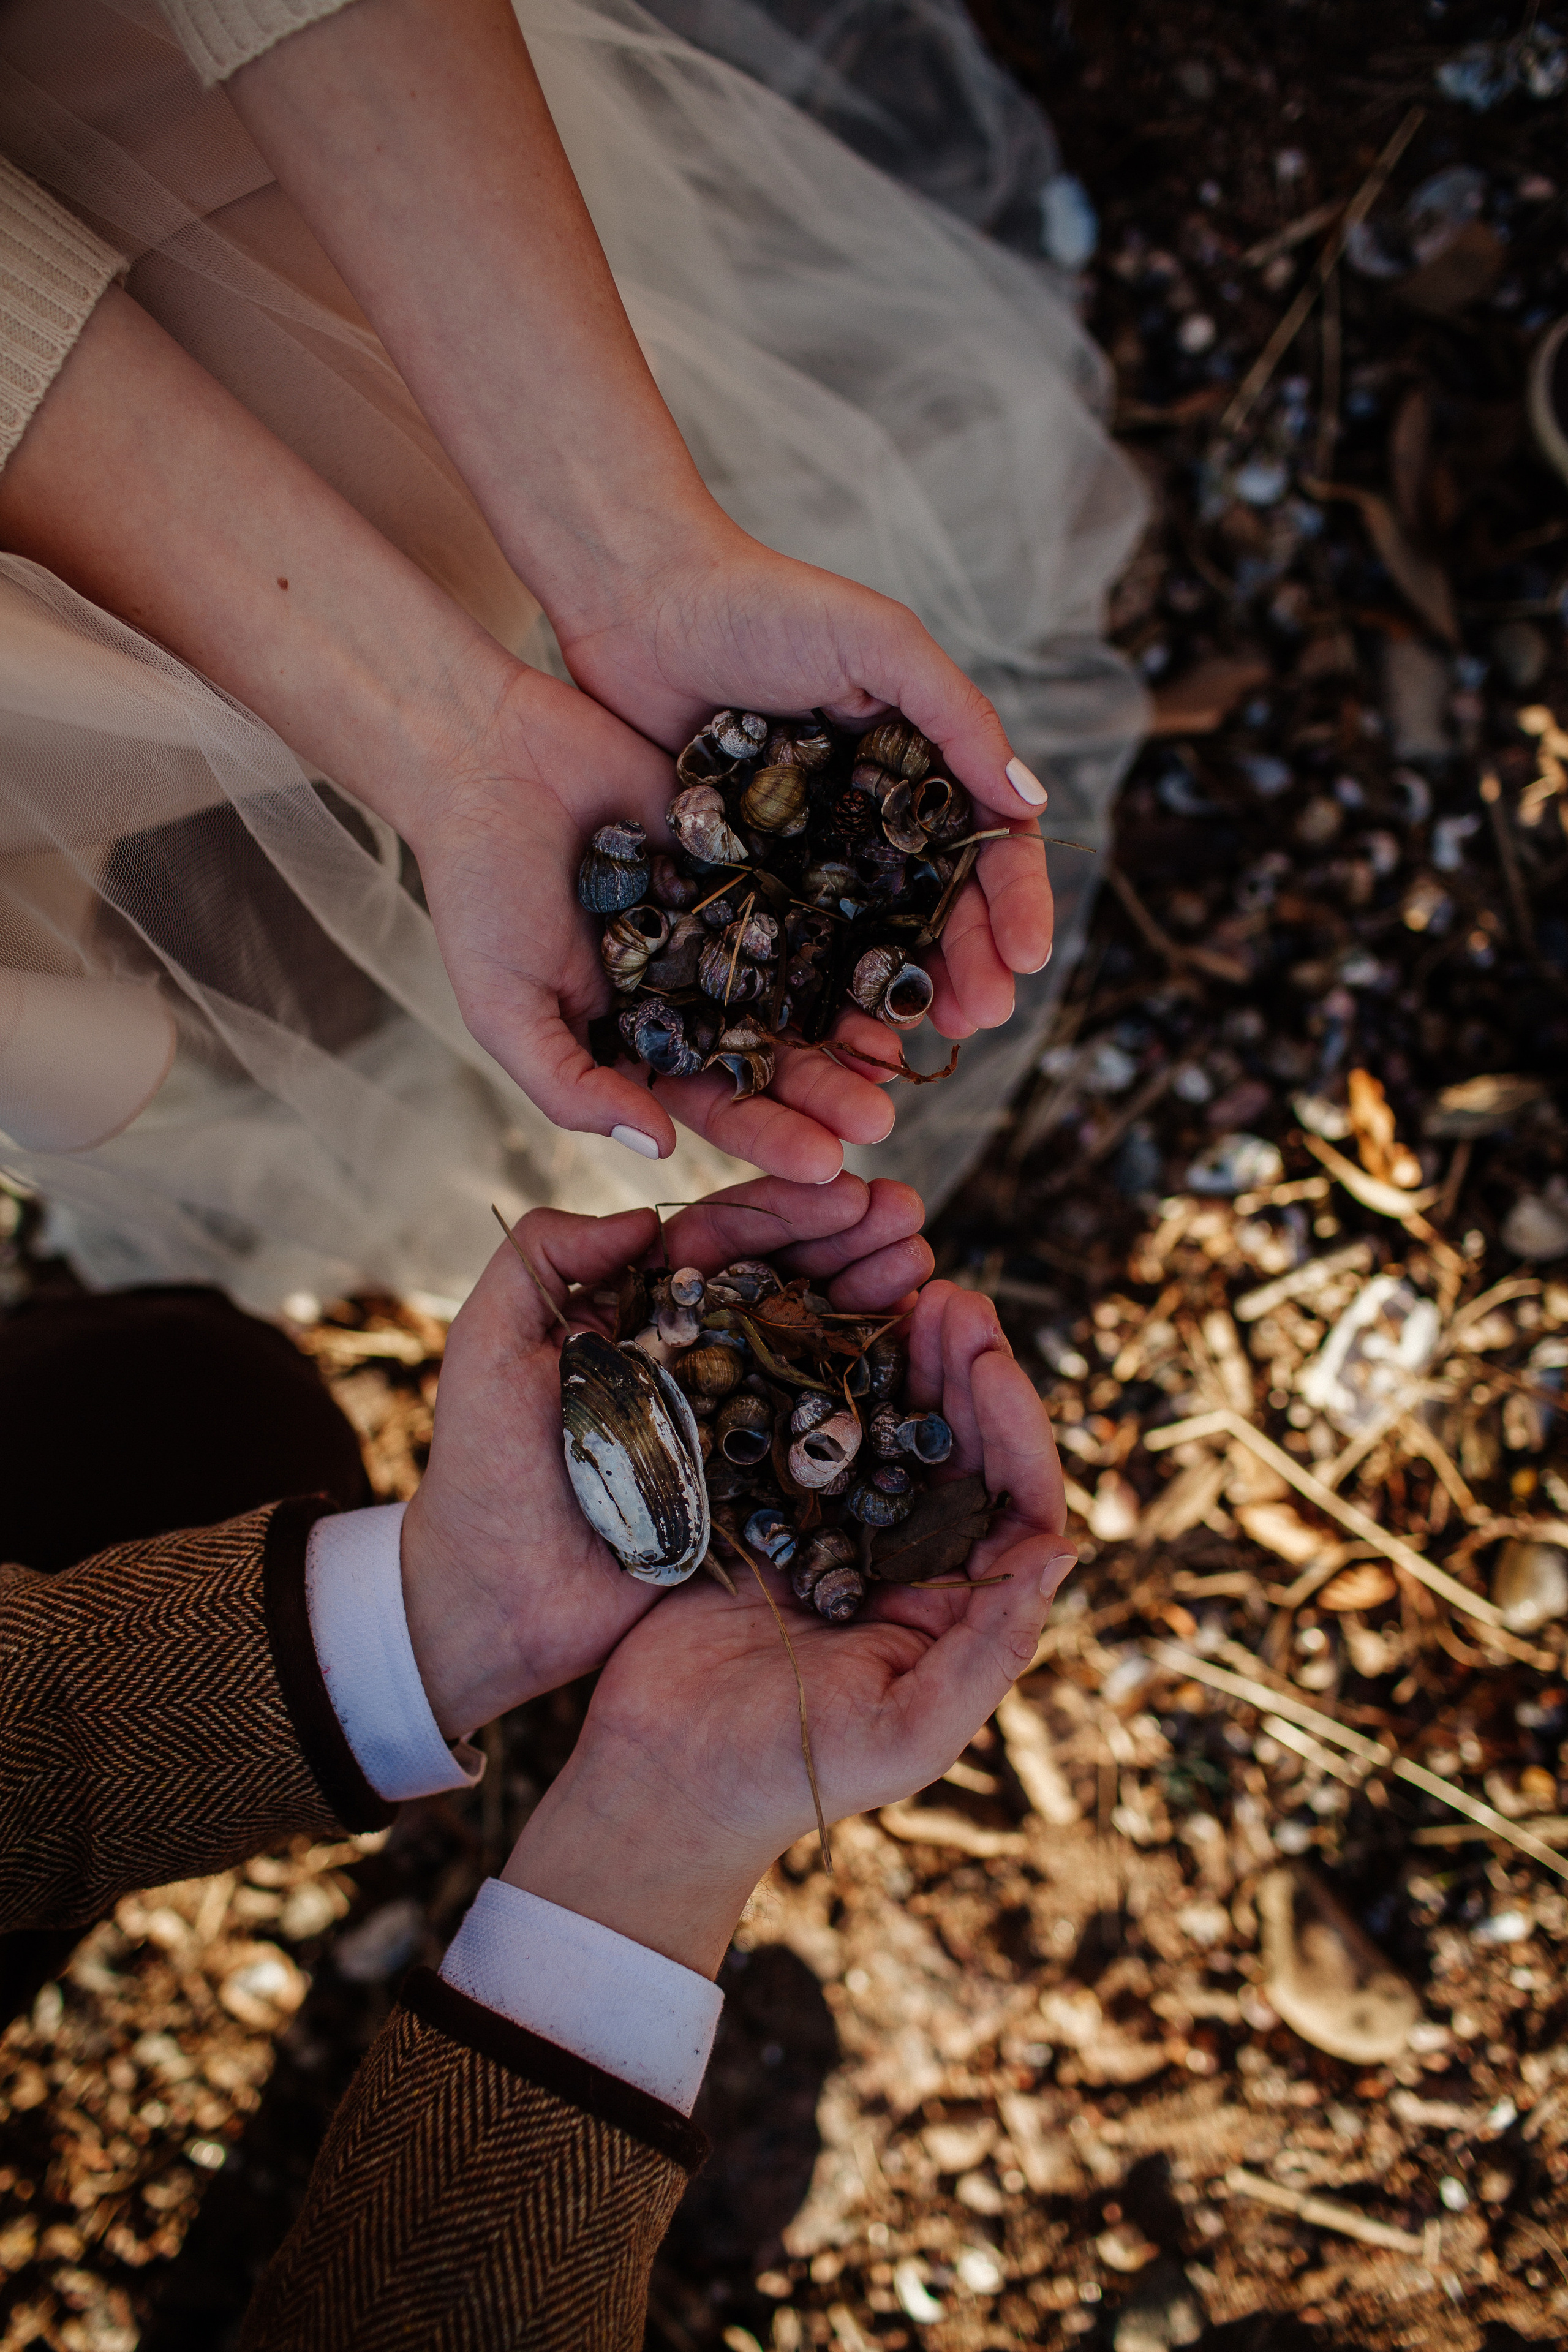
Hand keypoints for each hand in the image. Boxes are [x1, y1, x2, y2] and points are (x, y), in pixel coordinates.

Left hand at [398, 1174, 933, 1736]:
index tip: (848, 1190)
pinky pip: (822, 1428)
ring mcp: (731, 1418)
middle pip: (787, 1282)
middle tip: (910, 1222)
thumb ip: (542, 1259)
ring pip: (816, 1344)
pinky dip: (872, 1388)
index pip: (724, 1241)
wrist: (496, 1603)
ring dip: (873, 1301)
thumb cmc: (482, 1474)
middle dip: (851, 1245)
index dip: (788, 1211)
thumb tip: (644, 1216)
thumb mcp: (487, 1347)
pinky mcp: (756, 1484)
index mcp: (638, 1312)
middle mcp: (695, 1355)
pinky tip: (918, 1355)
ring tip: (925, 1272)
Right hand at [406, 666, 912, 1183]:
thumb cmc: (478, 890)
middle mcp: (691, 991)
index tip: (825, 1165)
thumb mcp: (505, 1007)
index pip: (713, 1103)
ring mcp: (725, 925)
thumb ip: (571, 1085)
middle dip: (826, 1091)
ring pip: (802, 984)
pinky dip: (852, 931)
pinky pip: (810, 900)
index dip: (767, 1136)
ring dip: (849, 1022)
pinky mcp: (750, 857)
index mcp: (636, 1039)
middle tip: (883, 1119)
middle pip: (773, 1053)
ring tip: (897, 1052)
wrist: (488, 758)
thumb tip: (655, 1148)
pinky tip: (896, 958)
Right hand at [502, 1281, 1073, 1975]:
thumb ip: (989, 1648)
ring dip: (903, 1356)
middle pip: (960, 1445)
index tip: (988, 1361)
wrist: (656, 1784)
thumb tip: (1061, 1549)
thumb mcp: (907, 1732)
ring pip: (890, 1422)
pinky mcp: (767, 1510)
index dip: (1014, 1427)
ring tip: (907, 1287)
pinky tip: (823, 1324)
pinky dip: (824, 1374)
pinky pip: (810, 1428)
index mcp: (955, 1608)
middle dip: (961, 1367)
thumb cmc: (785, 1778)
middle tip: (948, 1295)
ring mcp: (837, 1530)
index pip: (1017, 1501)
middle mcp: (908, 1561)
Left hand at [555, 514, 1055, 1037]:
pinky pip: (793, 942)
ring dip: (903, 991)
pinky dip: (819, 988)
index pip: (990, 847)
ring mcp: (811, 851)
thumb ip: (956, 715)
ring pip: (873, 939)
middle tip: (976, 1017)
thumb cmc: (764, 603)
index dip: (1015, 905)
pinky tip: (834, 1028)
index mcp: (921, 765)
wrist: (637, 602)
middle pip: (940, 910)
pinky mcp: (747, 874)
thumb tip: (1032, 803)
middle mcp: (873, 817)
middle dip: (968, 965)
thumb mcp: (879, 641)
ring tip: (921, 1038)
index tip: (1024, 958)